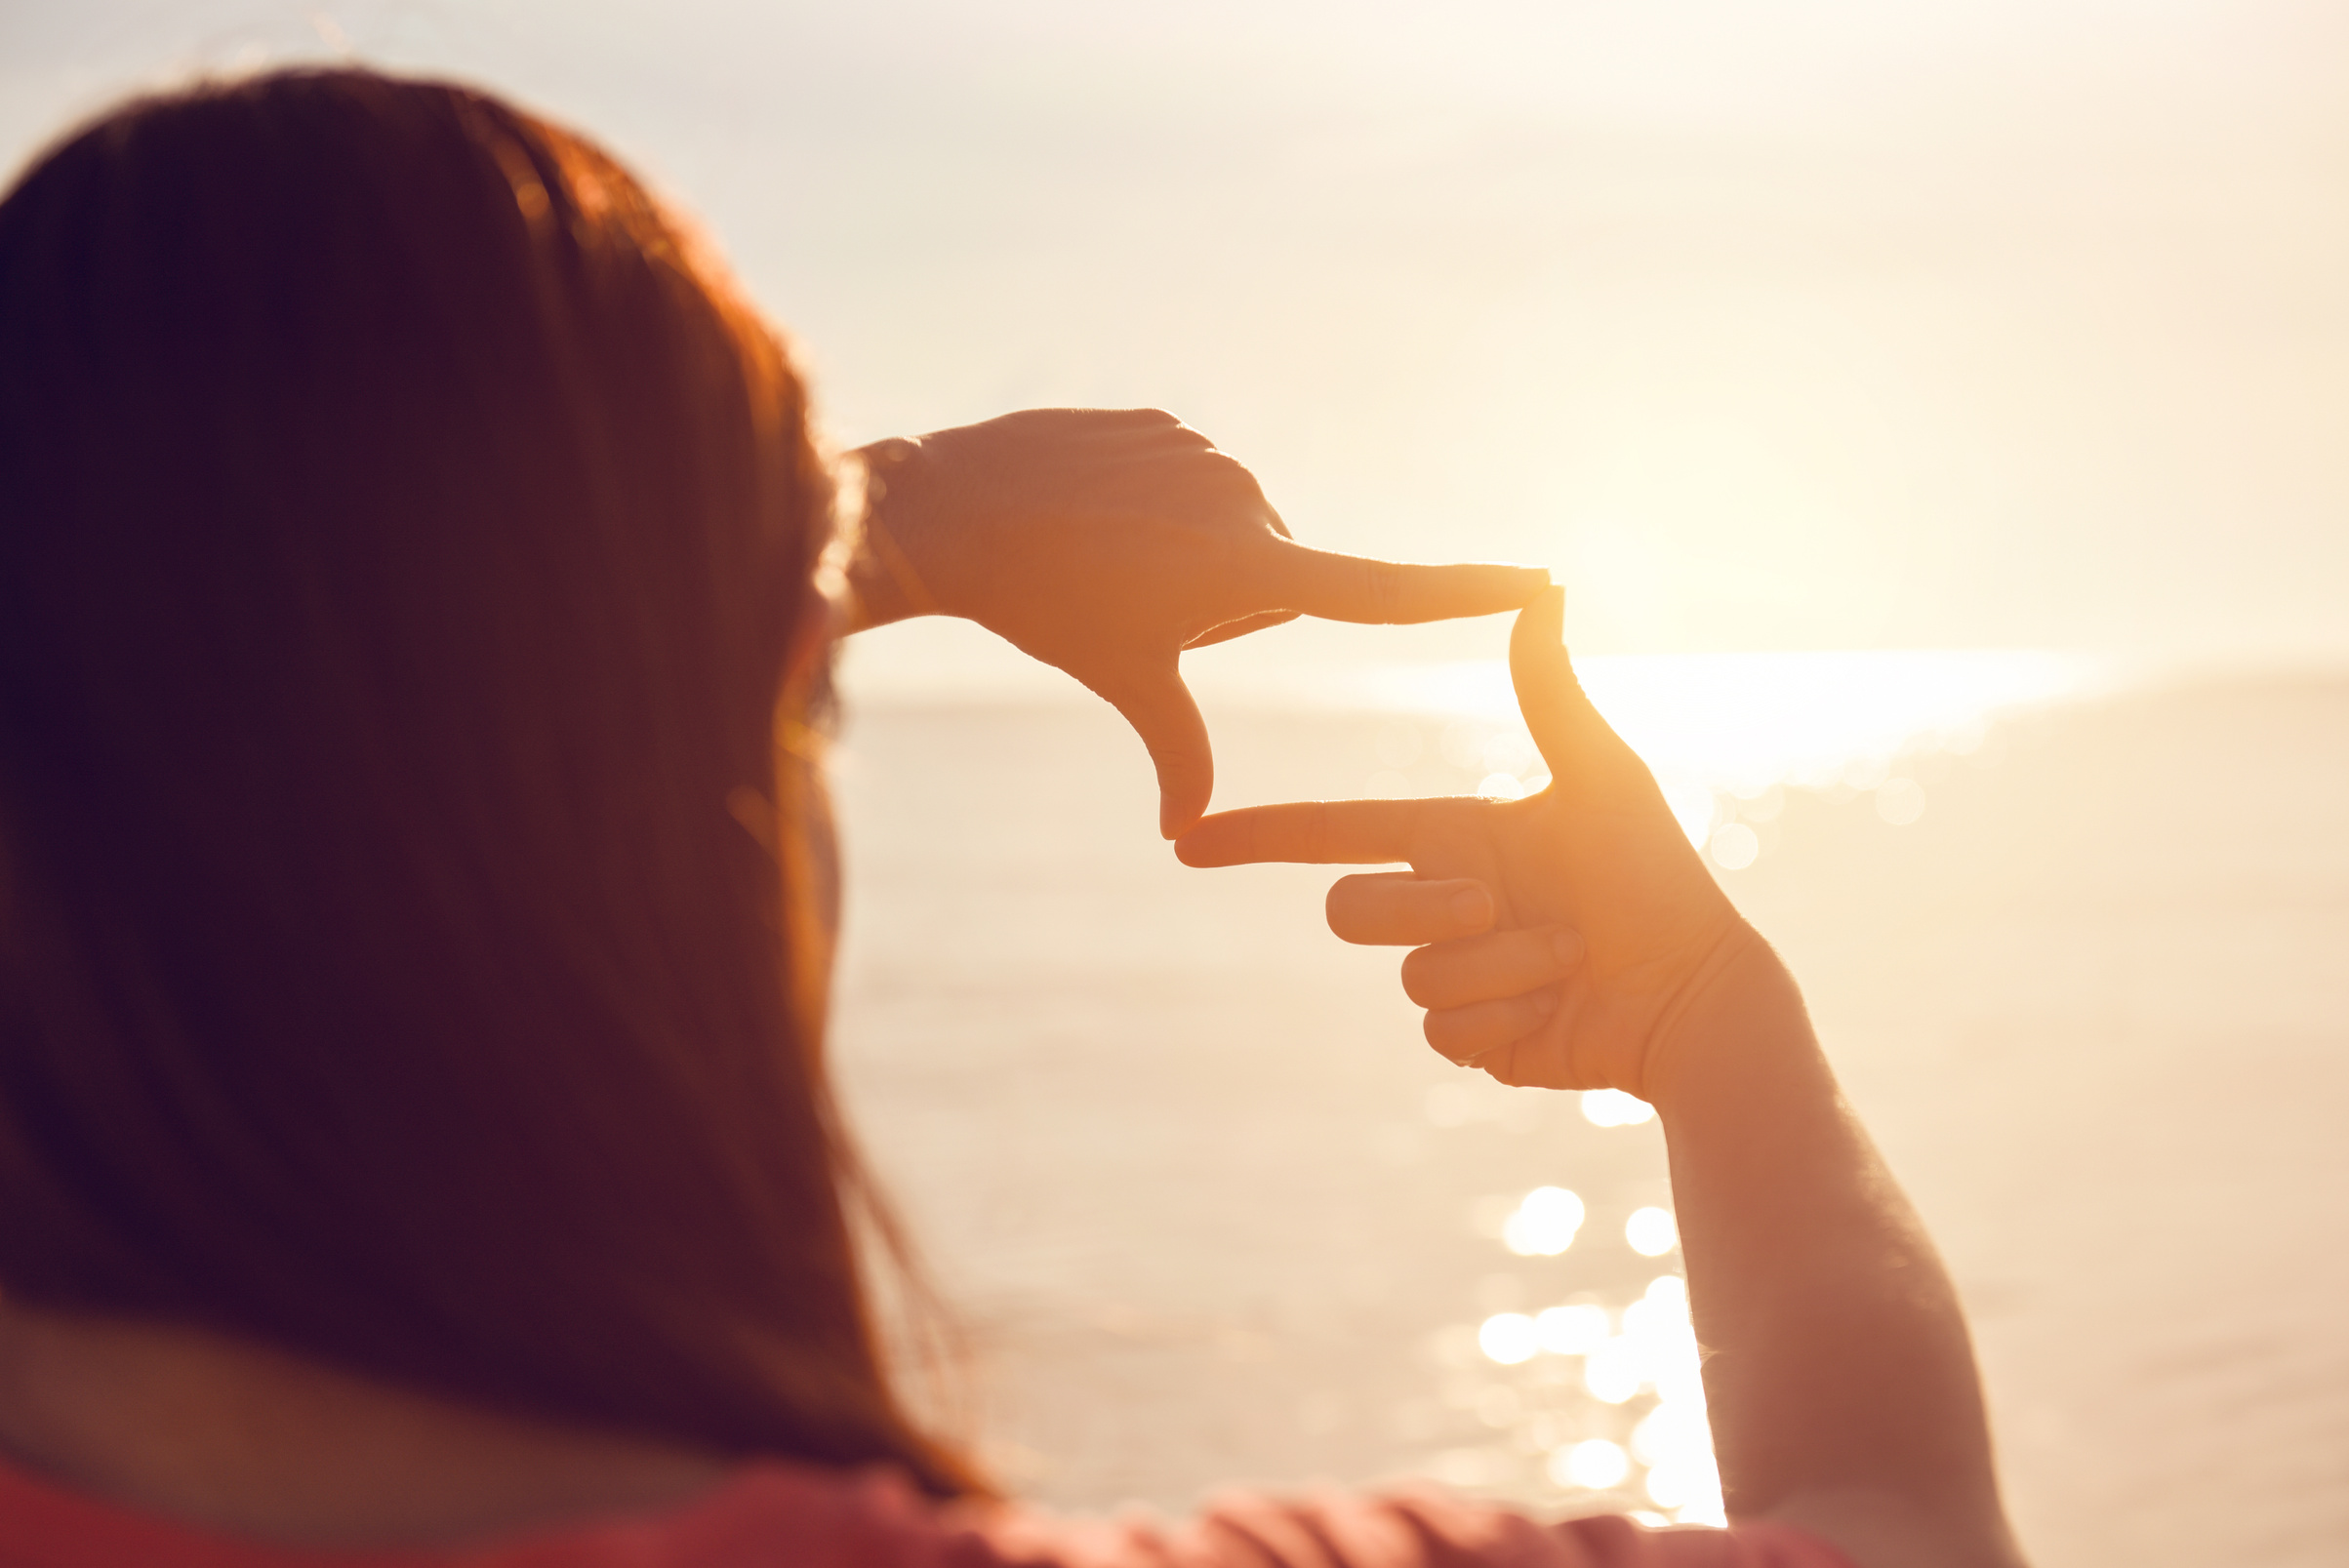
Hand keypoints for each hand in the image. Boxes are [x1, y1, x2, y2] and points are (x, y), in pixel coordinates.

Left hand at [849, 409, 1548, 837]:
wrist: (957, 509)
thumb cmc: (1046, 607)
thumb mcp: (1124, 682)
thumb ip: (1178, 752)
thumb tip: (1183, 835)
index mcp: (1250, 567)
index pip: (1380, 589)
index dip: (1465, 591)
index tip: (1539, 577)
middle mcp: (1247, 503)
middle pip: (1272, 579)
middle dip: (1224, 604)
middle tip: (1136, 603)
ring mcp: (1206, 456)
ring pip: (1227, 532)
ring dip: (1187, 556)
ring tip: (1106, 559)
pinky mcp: (1167, 426)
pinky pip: (1186, 486)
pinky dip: (1153, 510)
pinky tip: (1092, 516)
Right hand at [1173, 587, 1752, 1099]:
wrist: (1694, 993)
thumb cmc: (1659, 877)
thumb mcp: (1601, 775)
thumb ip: (1547, 690)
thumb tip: (1544, 585)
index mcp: (1453, 836)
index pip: (1331, 831)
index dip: (1257, 836)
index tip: (1187, 841)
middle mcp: (1442, 902)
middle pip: (1349, 910)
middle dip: (1421, 907)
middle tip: (1496, 905)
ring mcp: (1455, 976)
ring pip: (1409, 976)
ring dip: (1495, 966)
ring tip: (1566, 955)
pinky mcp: (1474, 1039)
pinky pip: (1444, 1032)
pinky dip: (1506, 1016)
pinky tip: (1558, 1007)